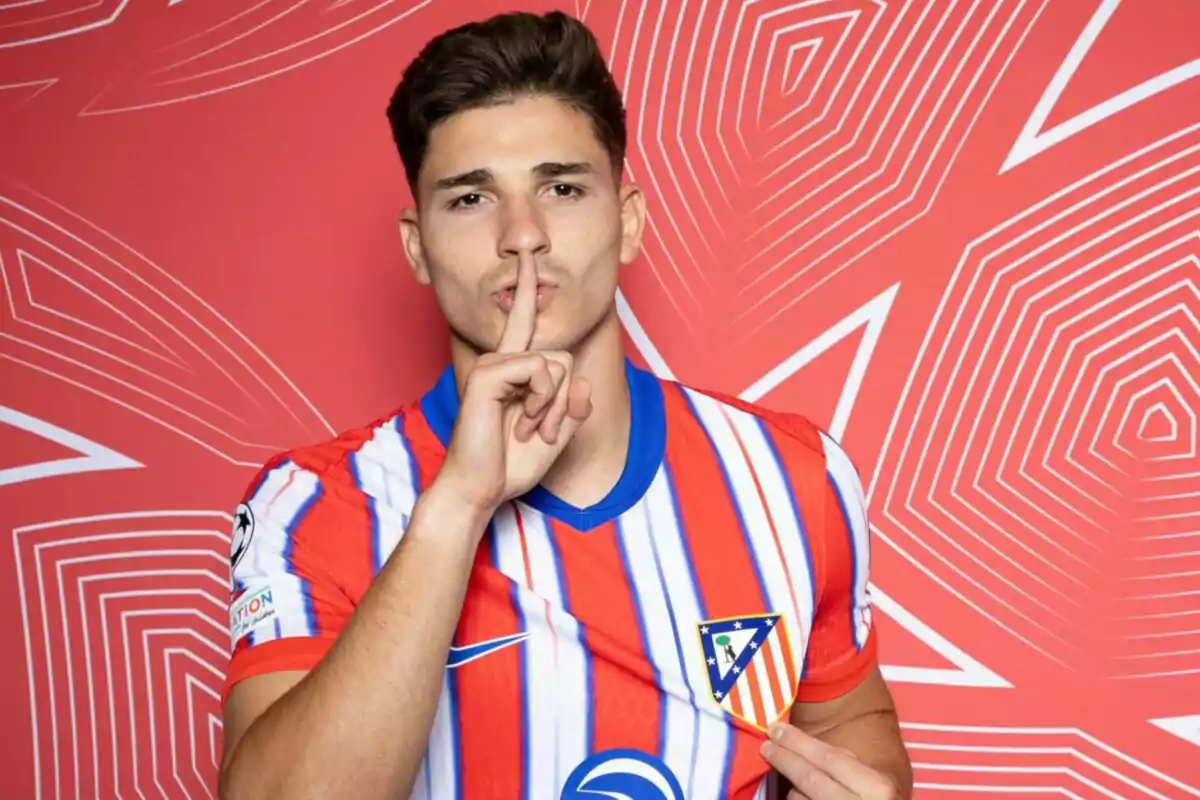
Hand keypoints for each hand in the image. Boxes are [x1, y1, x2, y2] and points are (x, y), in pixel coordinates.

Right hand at [435, 250, 592, 515]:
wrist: (481, 488)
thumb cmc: (511, 463)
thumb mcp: (559, 433)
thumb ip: (576, 405)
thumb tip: (581, 380)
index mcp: (513, 369)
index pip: (523, 320)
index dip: (526, 285)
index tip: (527, 254)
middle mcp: (501, 360)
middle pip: (563, 355)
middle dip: (565, 400)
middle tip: (542, 431)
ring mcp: (493, 365)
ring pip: (556, 363)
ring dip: (553, 406)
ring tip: (529, 429)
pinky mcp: (488, 374)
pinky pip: (540, 370)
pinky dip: (543, 402)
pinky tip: (523, 422)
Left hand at [762, 723, 898, 799]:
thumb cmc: (876, 799)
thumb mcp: (873, 782)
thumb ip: (845, 765)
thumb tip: (801, 744)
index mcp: (878, 788)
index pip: (830, 759)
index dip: (798, 742)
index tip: (776, 730)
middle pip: (812, 780)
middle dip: (785, 760)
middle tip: (766, 746)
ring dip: (793, 790)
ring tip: (793, 782)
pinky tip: (799, 796)